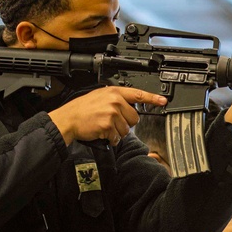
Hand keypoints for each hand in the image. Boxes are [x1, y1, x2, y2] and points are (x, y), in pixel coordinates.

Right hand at [48, 86, 166, 145]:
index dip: (153, 98)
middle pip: (134, 118)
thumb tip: (129, 106)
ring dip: (117, 132)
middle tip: (112, 121)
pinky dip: (110, 138)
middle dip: (125, 123)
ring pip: (126, 130)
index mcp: (114, 92)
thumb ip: (115, 99)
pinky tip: (102, 132)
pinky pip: (117, 137)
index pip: (138, 94)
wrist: (68, 119)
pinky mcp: (108, 125)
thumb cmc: (82, 109)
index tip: (163, 101)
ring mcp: (112, 113)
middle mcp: (115, 101)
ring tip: (104, 126)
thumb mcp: (99, 96)